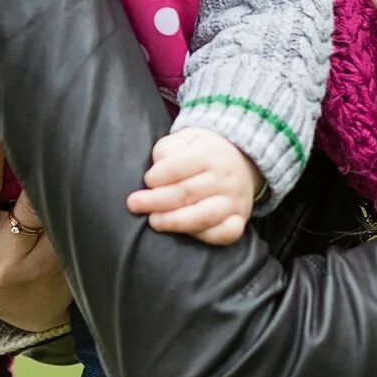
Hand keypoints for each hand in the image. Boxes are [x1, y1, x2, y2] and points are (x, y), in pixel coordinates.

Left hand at [126, 127, 261, 245]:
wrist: (242, 158)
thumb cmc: (203, 151)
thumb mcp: (184, 139)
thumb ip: (166, 152)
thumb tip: (153, 178)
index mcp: (209, 153)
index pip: (174, 168)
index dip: (154, 178)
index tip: (146, 181)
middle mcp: (225, 177)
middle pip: (185, 194)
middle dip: (154, 201)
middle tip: (134, 205)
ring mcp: (235, 200)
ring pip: (203, 217)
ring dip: (173, 222)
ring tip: (154, 221)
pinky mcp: (241, 218)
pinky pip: (225, 234)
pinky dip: (205, 237)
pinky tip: (185, 233)